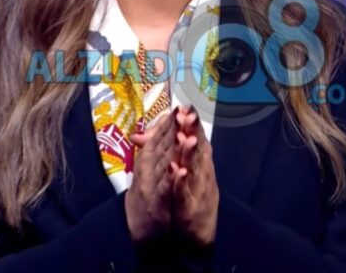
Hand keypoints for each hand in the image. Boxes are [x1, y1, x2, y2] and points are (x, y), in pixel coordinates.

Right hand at [124, 111, 176, 241]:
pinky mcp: (156, 205)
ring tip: (187, 136)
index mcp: (148, 159)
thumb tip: (153, 126)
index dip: (171, 121)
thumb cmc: (146, 196)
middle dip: (175, 129)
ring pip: (164, 165)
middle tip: (186, 113)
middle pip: (162, 146)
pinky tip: (181, 170)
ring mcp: (150, 186)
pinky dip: (172, 180)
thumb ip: (151, 147)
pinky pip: (165, 191)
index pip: (160, 136)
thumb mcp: (147, 169)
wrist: (139, 229)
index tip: (183, 106)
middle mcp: (146, 169)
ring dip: (175, 151)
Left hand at [170, 105, 218, 245]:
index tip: (185, 107)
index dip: (191, 124)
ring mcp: (198, 193)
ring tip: (185, 137)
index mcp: (199, 166)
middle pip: (198, 150)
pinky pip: (184, 195)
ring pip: (194, 170)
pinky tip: (178, 171)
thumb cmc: (188, 203)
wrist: (196, 240)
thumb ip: (164, 154)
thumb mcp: (178, 175)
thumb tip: (143, 135)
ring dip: (190, 153)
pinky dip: (181, 182)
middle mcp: (202, 176)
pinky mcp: (190, 211)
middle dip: (193, 131)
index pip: (195, 140)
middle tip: (188, 113)